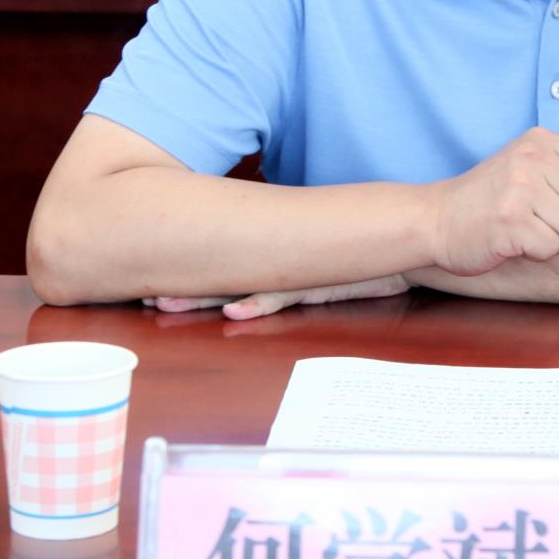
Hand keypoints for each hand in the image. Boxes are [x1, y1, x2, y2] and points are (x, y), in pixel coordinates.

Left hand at [147, 274, 409, 319]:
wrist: (416, 247)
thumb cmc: (369, 262)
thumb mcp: (325, 268)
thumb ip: (292, 277)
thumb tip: (253, 291)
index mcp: (278, 259)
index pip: (222, 264)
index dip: (187, 273)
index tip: (152, 283)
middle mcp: (282, 264)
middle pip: (219, 272)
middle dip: (179, 284)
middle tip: (141, 297)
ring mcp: (300, 273)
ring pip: (241, 284)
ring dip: (204, 297)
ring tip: (166, 305)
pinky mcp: (322, 284)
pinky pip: (284, 295)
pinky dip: (259, 303)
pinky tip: (235, 311)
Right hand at [425, 127, 558, 274]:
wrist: (434, 220)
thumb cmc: (488, 201)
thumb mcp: (526, 168)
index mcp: (540, 141)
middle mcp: (531, 158)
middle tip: (554, 231)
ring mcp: (519, 186)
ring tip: (532, 233)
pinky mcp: (510, 219)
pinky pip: (552, 247)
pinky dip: (540, 254)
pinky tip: (518, 244)